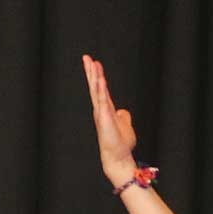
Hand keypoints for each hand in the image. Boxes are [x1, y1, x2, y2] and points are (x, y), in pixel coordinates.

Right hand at [82, 54, 138, 184]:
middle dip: (91, 72)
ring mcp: (101, 112)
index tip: (94, 63)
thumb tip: (123, 111)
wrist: (118, 156)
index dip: (97, 76)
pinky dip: (101, 90)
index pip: (101, 89)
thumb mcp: (125, 125)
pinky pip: (103, 100)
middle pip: (95, 86)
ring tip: (92, 63)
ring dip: (95, 77)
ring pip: (97, 91)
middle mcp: (101, 109)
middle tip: (86, 57)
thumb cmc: (121, 143)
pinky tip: (100, 79)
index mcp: (106, 109)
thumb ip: (123, 117)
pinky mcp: (104, 117)